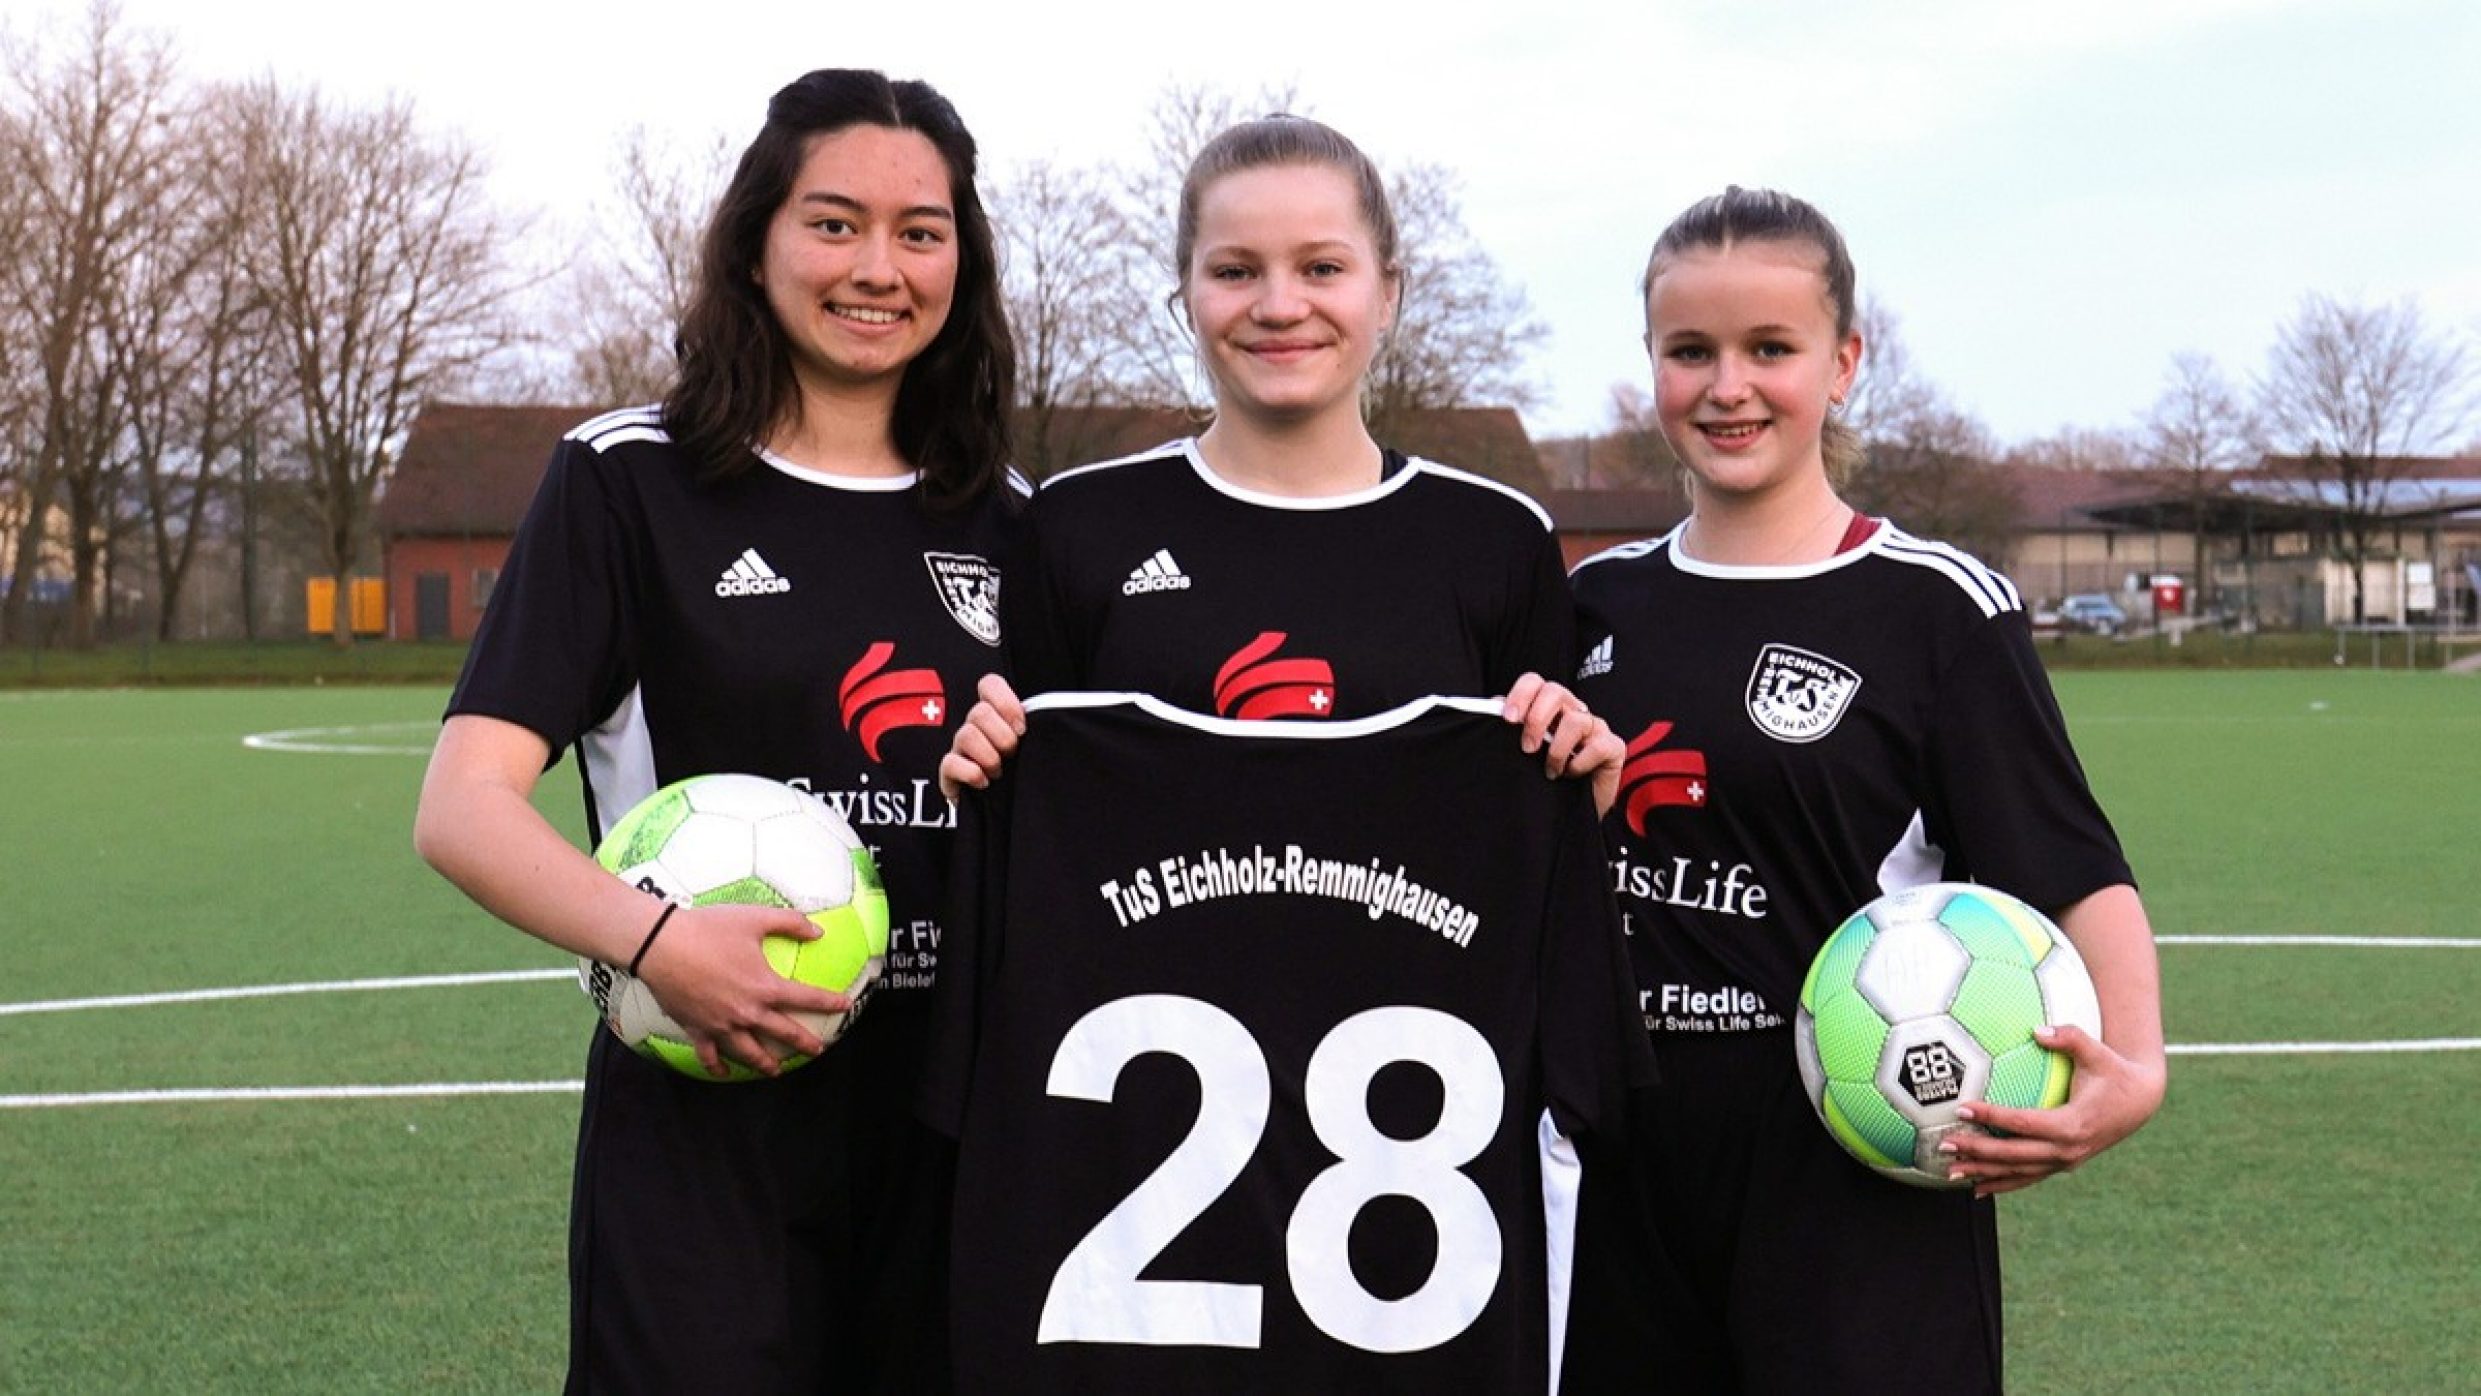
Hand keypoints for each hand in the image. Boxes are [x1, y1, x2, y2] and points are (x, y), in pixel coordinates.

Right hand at [633, 902, 851, 1078]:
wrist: (661, 944)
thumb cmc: (709, 929)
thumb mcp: (755, 918)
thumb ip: (790, 923)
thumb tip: (818, 931)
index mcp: (765, 987)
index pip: (806, 998)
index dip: (829, 1002)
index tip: (844, 1006)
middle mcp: (747, 1012)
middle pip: (783, 1033)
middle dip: (803, 1043)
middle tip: (817, 1050)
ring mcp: (721, 1025)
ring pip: (749, 1052)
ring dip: (765, 1063)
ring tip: (776, 1070)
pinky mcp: (697, 1029)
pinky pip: (710, 1056)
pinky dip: (718, 1067)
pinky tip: (724, 1072)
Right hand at [938, 673, 1025, 800]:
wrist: (1008, 809)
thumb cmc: (1021, 773)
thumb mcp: (1033, 745)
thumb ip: (1037, 727)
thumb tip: (1047, 717)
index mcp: (995, 715)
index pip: (989, 684)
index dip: (1005, 701)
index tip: (1022, 727)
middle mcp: (975, 727)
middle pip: (978, 712)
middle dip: (1002, 736)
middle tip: (1012, 754)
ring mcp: (959, 749)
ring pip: (965, 735)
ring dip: (989, 756)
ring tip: (999, 772)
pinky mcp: (949, 773)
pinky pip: (950, 763)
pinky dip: (971, 773)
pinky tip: (984, 782)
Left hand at [1500, 673, 1621, 807]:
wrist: (1573, 812)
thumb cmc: (1548, 779)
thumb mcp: (1525, 753)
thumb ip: (1513, 728)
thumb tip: (1494, 707)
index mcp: (1549, 708)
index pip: (1534, 683)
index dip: (1520, 694)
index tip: (1509, 718)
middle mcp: (1572, 711)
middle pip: (1555, 691)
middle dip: (1536, 719)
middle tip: (1527, 747)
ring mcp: (1594, 728)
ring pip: (1575, 720)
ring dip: (1557, 750)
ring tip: (1550, 770)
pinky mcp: (1613, 747)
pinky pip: (1598, 746)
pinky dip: (1580, 764)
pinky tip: (1572, 775)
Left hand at [1939, 1023, 2167, 1196]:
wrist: (2139, 1102)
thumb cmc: (2113, 1071)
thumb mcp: (2096, 1051)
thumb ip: (2069, 1037)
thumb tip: (2037, 1029)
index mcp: (2072, 1124)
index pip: (2023, 1122)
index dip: (1991, 1117)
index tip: (1962, 1107)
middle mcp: (2067, 1149)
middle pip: (2015, 1154)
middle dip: (1978, 1152)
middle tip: (1945, 1143)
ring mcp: (2065, 1161)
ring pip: (2019, 1172)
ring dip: (1984, 1173)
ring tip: (1950, 1172)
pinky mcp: (2063, 1165)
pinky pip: (2028, 1177)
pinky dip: (2003, 1183)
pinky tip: (1977, 1188)